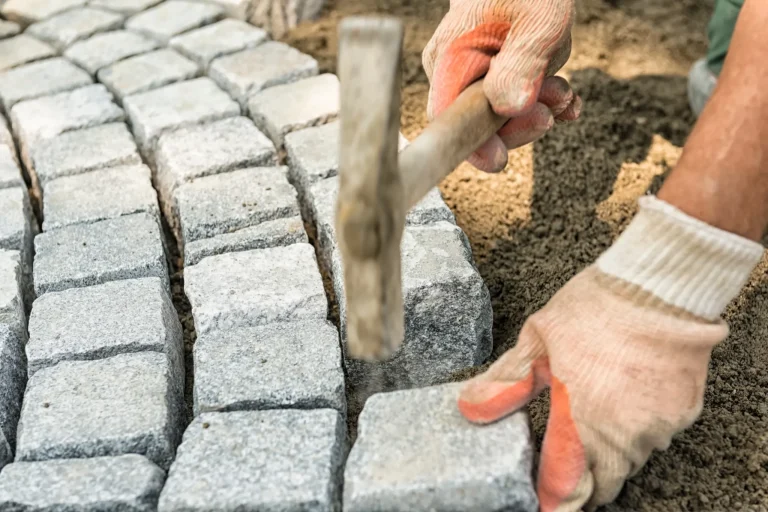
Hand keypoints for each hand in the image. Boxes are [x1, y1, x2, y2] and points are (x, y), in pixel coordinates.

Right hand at [422, 0, 580, 171]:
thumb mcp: (537, 22)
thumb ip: (521, 64)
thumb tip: (509, 109)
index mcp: (451, 58)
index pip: (450, 118)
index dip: (472, 145)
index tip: (500, 159)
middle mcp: (454, 71)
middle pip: (479, 123)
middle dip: (520, 123)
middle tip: (551, 110)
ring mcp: (474, 74)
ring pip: (503, 114)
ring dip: (539, 107)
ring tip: (564, 91)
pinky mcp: (495, 74)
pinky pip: (515, 102)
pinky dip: (543, 103)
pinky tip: (565, 99)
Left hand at [456, 196, 763, 510]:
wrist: (659, 285)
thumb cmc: (596, 309)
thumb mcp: (537, 341)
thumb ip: (505, 382)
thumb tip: (470, 409)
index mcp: (580, 423)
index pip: (566, 489)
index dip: (553, 502)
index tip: (542, 503)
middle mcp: (622, 436)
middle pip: (602, 483)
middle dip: (582, 480)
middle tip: (564, 466)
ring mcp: (658, 427)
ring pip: (631, 460)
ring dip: (610, 453)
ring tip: (593, 427)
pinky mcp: (684, 412)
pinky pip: (657, 436)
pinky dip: (639, 429)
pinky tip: (625, 402)